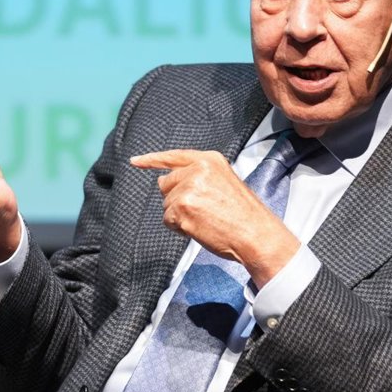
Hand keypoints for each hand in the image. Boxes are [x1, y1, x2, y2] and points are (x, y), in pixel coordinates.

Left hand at [131, 149, 299, 288]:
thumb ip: (199, 176)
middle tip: (202, 210)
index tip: (135, 161)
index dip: (152, 160)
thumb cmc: (244, 214)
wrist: (256, 234)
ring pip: (166, 204)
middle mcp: (196, 170)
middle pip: (166, 184)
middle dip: (176, 199)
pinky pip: (167, 219)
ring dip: (179, 215)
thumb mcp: (225, 182)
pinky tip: (199, 228)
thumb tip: (166, 181)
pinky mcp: (181, 208)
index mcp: (209, 160)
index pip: (174, 156)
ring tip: (205, 219)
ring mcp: (188, 188)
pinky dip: (179, 227)